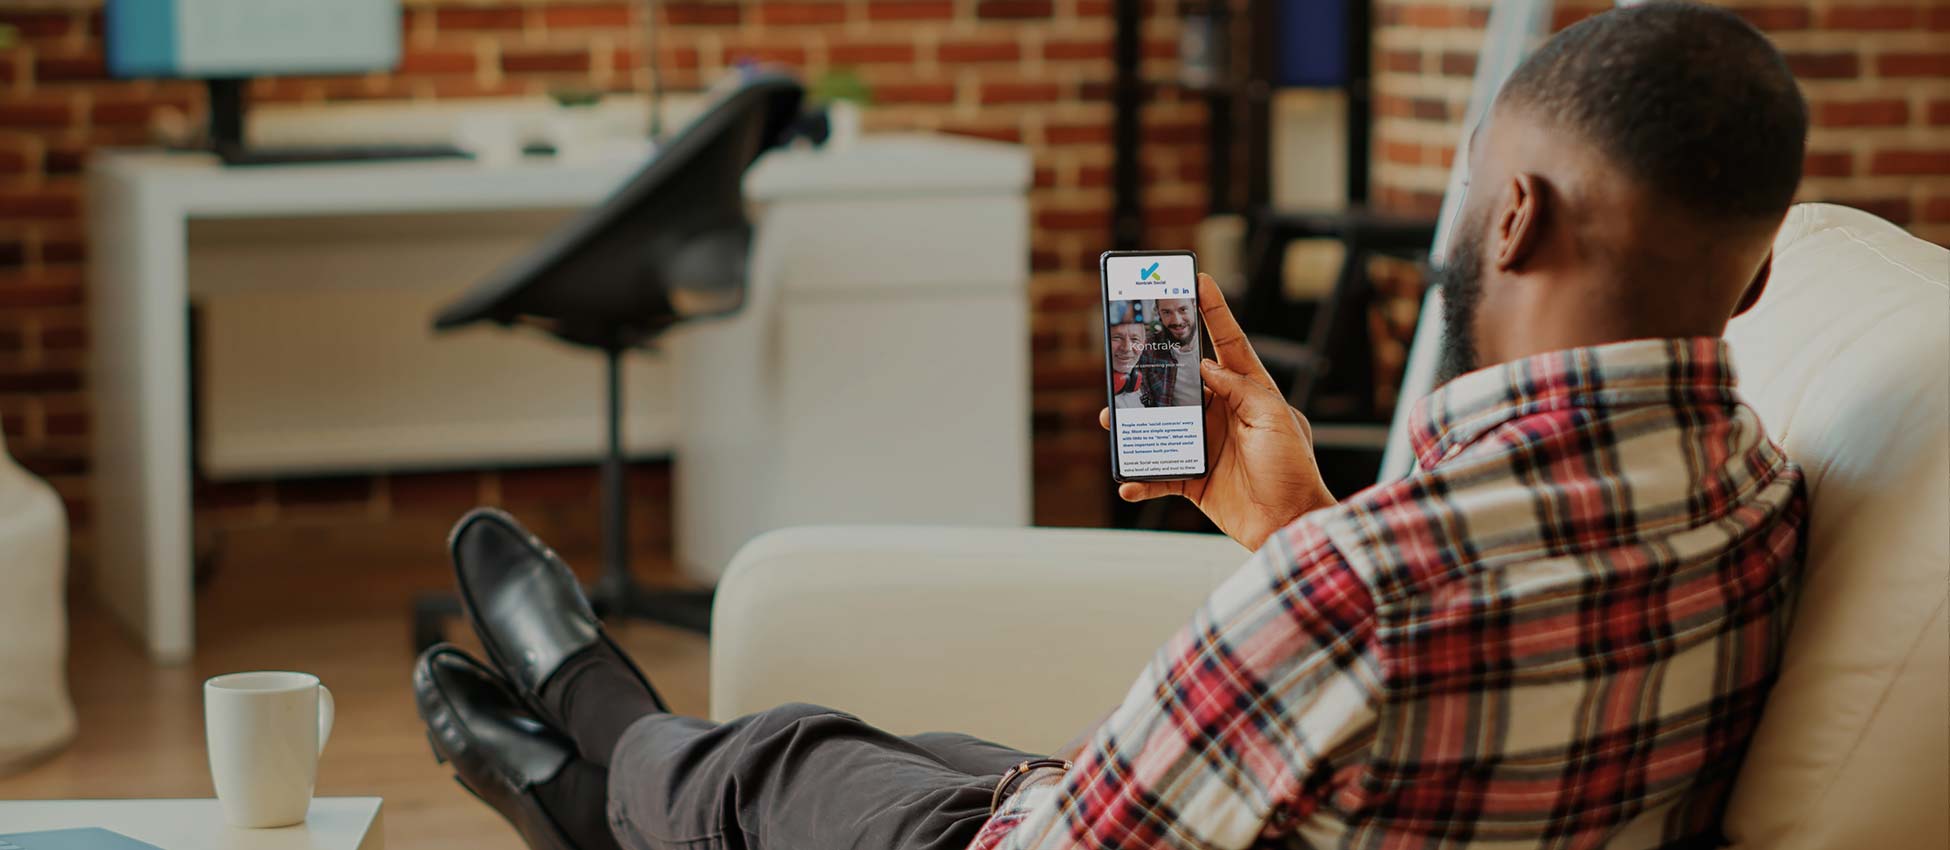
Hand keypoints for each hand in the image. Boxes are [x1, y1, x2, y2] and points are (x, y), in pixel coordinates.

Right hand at [1100, 273, 1333, 550]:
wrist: (1290, 524)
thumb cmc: (1293, 469)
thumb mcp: (1274, 420)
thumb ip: (1240, 390)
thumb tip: (1206, 366)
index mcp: (1249, 391)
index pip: (1228, 342)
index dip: (1213, 311)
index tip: (1197, 279)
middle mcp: (1224, 413)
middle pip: (1181, 382)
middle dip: (1152, 367)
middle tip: (1126, 352)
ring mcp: (1206, 445)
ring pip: (1161, 424)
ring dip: (1133, 423)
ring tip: (1112, 418)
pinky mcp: (1194, 478)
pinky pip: (1159, 473)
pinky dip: (1141, 476)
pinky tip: (1128, 480)